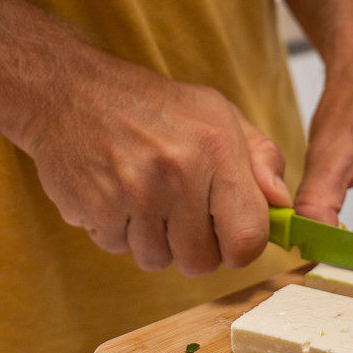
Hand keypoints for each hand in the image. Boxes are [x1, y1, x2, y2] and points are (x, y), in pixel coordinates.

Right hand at [19, 65, 291, 275]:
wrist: (69, 91)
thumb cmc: (154, 107)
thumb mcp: (220, 115)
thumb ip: (261, 159)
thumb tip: (282, 204)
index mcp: (217, 149)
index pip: (248, 238)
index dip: (242, 249)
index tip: (230, 238)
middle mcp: (179, 171)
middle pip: (202, 262)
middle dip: (195, 247)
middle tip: (181, 214)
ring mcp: (135, 192)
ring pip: (159, 261)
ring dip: (155, 241)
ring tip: (147, 200)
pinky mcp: (97, 208)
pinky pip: (120, 250)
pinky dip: (120, 232)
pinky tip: (117, 196)